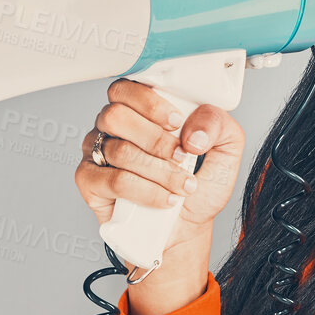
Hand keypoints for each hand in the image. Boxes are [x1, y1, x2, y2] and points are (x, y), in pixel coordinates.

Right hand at [75, 76, 245, 252]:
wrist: (188, 227)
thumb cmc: (200, 184)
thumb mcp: (224, 149)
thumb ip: (218, 124)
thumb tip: (191, 132)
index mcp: (139, 108)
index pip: (126, 87)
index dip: (150, 102)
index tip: (177, 122)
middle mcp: (113, 126)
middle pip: (117, 115)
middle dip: (156, 139)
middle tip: (182, 157)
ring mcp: (97, 152)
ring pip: (120, 151)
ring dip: (159, 171)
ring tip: (183, 186)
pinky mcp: (90, 181)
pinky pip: (113, 180)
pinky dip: (146, 192)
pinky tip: (166, 200)